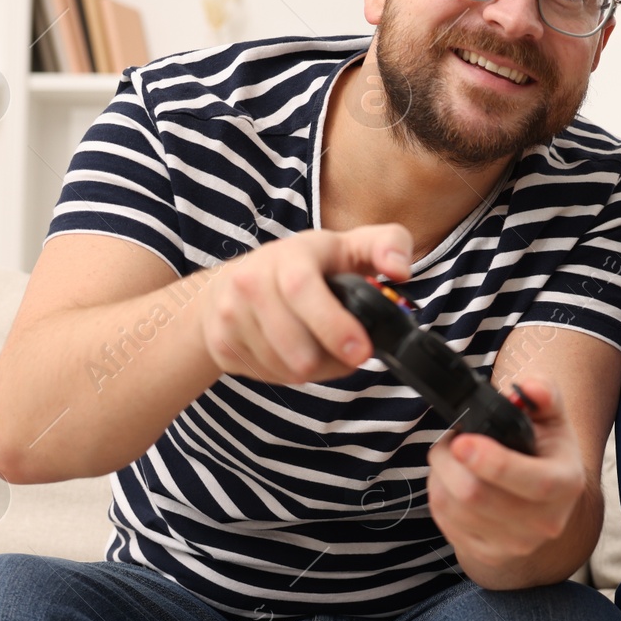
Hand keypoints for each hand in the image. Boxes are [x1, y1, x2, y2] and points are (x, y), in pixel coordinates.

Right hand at [196, 224, 413, 384]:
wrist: (228, 286)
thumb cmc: (304, 267)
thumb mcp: (346, 246)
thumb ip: (386, 245)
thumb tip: (400, 268)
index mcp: (289, 255)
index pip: (302, 289)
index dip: (334, 325)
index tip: (361, 352)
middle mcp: (251, 281)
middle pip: (297, 346)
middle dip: (333, 362)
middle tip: (352, 356)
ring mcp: (230, 315)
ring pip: (286, 367)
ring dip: (316, 369)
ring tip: (322, 349)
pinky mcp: (220, 344)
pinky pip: (268, 375)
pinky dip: (289, 373)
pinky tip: (295, 353)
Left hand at [427, 375, 586, 578]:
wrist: (543, 508)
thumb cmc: (544, 455)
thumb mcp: (552, 419)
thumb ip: (543, 394)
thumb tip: (529, 388)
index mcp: (565, 484)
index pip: (531, 482)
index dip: (492, 463)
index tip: (463, 441)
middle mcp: (544, 521)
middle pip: (477, 496)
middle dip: (450, 460)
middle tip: (452, 439)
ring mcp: (514, 543)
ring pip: (452, 508)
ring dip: (440, 475)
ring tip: (451, 457)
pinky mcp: (486, 554)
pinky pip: (444, 522)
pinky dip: (438, 494)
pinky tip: (451, 480)